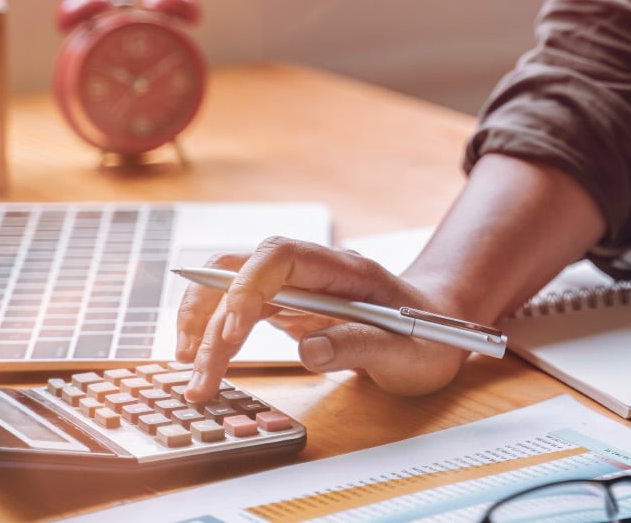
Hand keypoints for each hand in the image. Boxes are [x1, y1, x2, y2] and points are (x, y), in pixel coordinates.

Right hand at [176, 237, 471, 401]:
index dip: (247, 287)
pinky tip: (202, 361)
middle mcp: (312, 270)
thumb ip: (361, 346)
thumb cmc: (428, 335)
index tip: (233, 332)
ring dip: (203, 325)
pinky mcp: (287, 308)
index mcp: (343, 270)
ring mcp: (296, 287)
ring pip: (231, 289)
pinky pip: (239, 311)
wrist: (438, 329)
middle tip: (200, 373)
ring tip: (192, 374)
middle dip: (212, 318)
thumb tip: (309, 349)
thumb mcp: (407, 351)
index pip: (279, 256)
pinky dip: (215, 334)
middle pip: (243, 272)